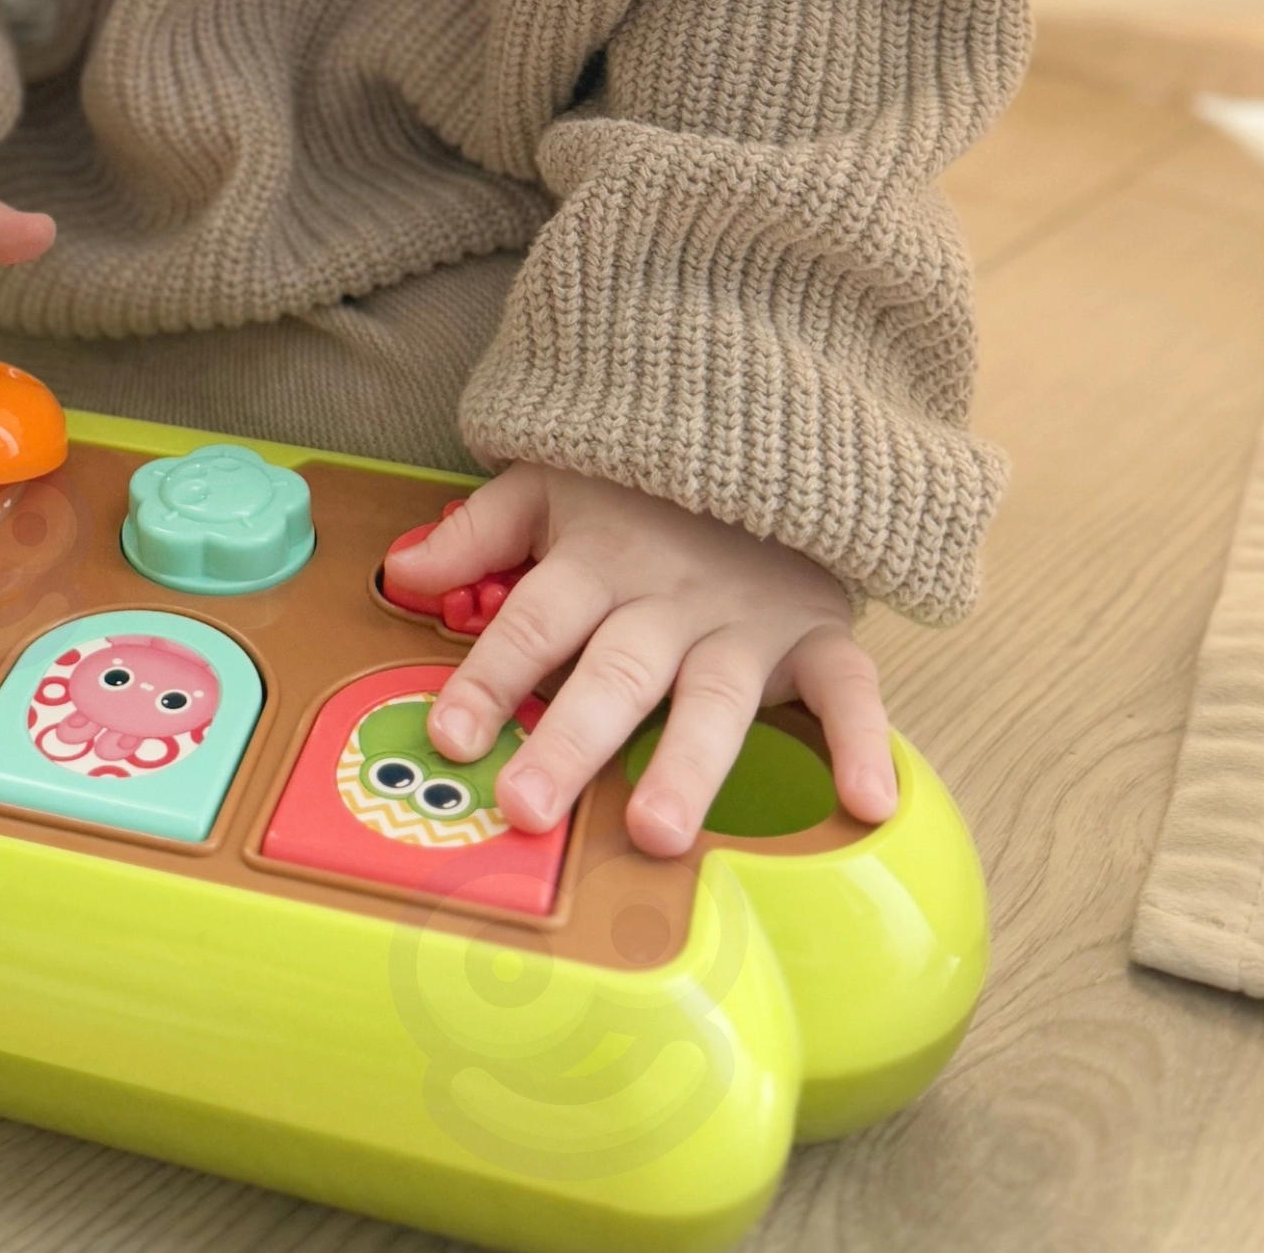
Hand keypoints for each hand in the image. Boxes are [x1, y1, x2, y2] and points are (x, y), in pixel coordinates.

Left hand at [380, 463, 893, 857]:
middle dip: (570, 740)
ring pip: (714, 699)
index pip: (533, 623)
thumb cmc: (637, 484)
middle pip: (613, 674)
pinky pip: (849, 690)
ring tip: (653, 832)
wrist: (762, 431)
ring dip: (687, 765)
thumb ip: (476, 534)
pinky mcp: (818, 635)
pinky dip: (865, 744)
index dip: (489, 677)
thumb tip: (396, 574)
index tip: (452, 736)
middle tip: (528, 809)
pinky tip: (866, 804)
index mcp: (596, 560)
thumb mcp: (546, 483)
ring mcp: (747, 622)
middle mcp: (667, 598)